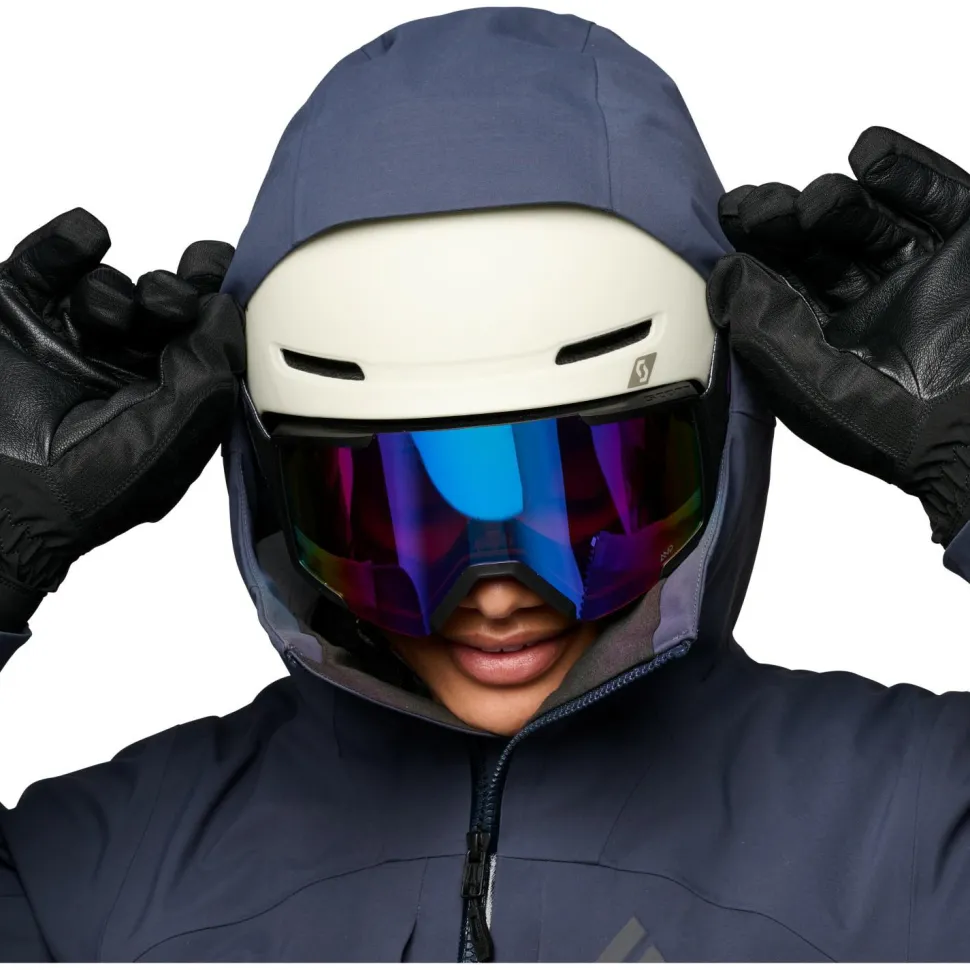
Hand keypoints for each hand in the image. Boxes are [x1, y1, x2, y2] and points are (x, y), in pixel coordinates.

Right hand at [0, 208, 244, 629]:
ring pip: (112, 285)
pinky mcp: (18, 312)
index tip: (229, 281)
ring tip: (104, 324)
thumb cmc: (89, 486)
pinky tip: (86, 241)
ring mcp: (70, 340)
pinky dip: (75, 240)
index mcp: (172, 399)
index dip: (222, 305)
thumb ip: (211, 368)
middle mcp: (124, 368)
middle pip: (166, 304)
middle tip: (166, 308)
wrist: (2, 497)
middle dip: (176, 293)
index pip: (209, 340)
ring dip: (116, 293)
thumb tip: (225, 308)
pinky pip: (54, 257)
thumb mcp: (173, 432)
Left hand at [707, 127, 969, 547]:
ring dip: (838, 199)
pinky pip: (941, 194)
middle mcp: (878, 307)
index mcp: (833, 345)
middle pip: (823, 245)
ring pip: (874, 219)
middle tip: (765, 206)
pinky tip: (870, 156)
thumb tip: (726, 271)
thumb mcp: (816, 386)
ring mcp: (929, 275)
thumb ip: (766, 329)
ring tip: (820, 203)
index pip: (784, 283)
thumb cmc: (905, 430)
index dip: (755, 247)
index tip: (731, 216)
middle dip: (788, 220)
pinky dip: (907, 170)